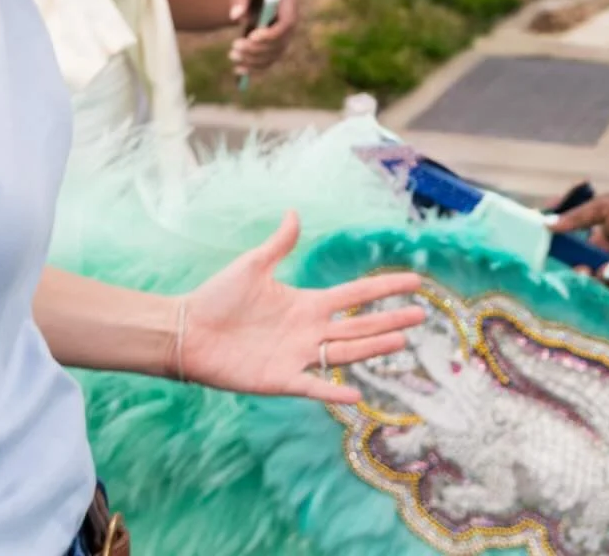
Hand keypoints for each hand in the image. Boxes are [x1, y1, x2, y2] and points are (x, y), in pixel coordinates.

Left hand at [180, 212, 424, 402]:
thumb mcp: (253, 265)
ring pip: (345, 353)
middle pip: (359, 326)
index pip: (356, 295)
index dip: (385, 288)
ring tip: (402, 342)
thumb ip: (280, 243)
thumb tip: (294, 212)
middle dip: (390, 320)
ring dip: (372, 349)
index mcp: (308, 303)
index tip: (415, 281)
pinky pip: (313, 385)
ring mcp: (297, 356)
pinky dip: (334, 391)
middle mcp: (309, 330)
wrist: (186, 330)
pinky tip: (358, 397)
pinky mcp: (279, 379)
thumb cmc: (218, 297)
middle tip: (422, 315)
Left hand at [227, 0, 298, 74]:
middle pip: (280, 42)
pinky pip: (268, 61)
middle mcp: (291, 21)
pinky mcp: (275, 46)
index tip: (252, 37)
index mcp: (288, 2)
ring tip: (232, 54)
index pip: (287, 23)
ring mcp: (285, 35)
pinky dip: (254, 67)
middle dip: (257, 48)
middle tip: (235, 46)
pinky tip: (238, 70)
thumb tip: (235, 16)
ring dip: (252, 59)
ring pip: (273, 55)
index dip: (272, 33)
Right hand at [550, 194, 608, 299]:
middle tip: (594, 271)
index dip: (571, 265)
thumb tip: (546, 224)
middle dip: (590, 277)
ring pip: (605, 293)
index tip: (573, 265)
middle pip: (587, 281)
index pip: (574, 260)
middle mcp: (606, 263)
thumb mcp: (605, 208)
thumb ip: (576, 216)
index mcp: (596, 244)